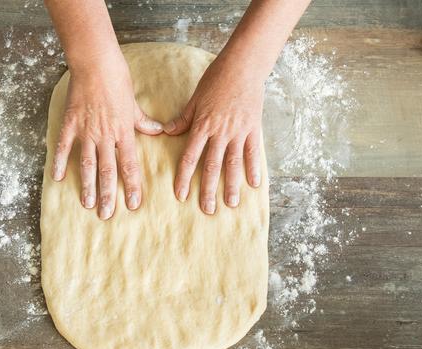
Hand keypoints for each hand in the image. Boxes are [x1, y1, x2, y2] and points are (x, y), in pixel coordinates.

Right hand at [51, 54, 162, 219]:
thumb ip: (144, 122)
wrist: (96, 64)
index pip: (129, 165)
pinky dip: (58, 162)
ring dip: (86, 185)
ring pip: (86, 164)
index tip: (132, 204)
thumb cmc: (117, 81)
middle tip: (106, 215)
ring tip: (87, 204)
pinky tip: (56, 177)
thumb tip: (159, 131)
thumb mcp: (134, 104)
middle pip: (107, 170)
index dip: (131, 186)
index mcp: (123, 132)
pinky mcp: (69, 123)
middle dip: (107, 195)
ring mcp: (86, 131)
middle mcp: (105, 135)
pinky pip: (62, 146)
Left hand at [164, 59, 263, 214]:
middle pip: (212, 166)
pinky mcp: (253, 129)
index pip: (190, 157)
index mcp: (202, 126)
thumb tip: (167, 132)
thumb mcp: (195, 99)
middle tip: (207, 210)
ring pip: (233, 163)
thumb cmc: (216, 79)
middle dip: (208, 190)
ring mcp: (238, 132)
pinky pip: (253, 152)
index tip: (181, 195)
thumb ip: (183, 119)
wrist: (243, 67)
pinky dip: (254, 168)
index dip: (184, 177)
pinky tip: (254, 184)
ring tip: (230, 203)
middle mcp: (220, 132)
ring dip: (231, 185)